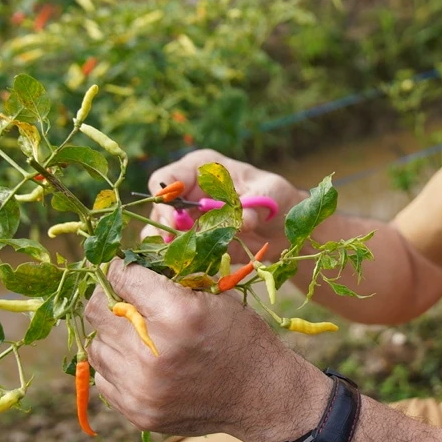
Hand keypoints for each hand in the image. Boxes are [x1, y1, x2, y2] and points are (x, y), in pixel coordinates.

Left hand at [83, 259, 328, 441]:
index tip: (125, 270)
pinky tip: (138, 359)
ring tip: (134, 332)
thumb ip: (172, 273)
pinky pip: (104, 378)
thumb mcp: (216, 295)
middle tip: (125, 298)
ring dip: (111, 333)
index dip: (122, 268)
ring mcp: (142, 386)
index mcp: (177, 313)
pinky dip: (116, 364)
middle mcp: (153, 351)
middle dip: (110, 297)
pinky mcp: (138, 411)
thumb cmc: (242, 337)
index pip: (122, 276)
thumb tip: (137, 245)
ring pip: (96, 345)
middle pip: (98, 310)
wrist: (263, 396)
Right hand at [144, 149, 304, 250]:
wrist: (282, 226)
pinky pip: (177, 253)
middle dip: (164, 231)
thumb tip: (242, 221)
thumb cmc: (276, 196)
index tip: (175, 222)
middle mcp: (187, 192)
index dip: (165, 199)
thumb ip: (256, 204)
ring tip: (182, 263)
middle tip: (177, 249)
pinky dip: (181, 263)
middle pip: (159, 210)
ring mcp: (187, 218)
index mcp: (199, 169)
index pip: (167, 179)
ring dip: (169, 250)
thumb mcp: (271, 193)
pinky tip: (191, 272)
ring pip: (162, 234)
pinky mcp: (192, 241)